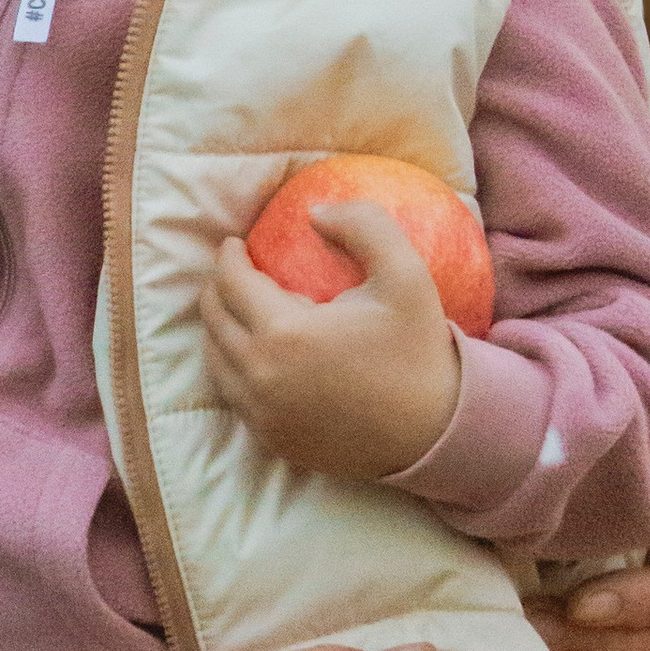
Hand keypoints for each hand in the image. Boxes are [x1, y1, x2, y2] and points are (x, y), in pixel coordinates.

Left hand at [201, 201, 463, 481]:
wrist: (436, 433)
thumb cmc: (419, 350)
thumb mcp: (406, 275)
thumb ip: (364, 226)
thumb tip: (314, 211)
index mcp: (284, 333)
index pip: (231, 282)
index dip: (229, 256)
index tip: (236, 243)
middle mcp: (259, 376)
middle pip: (214, 319)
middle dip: (217, 288)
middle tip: (235, 272)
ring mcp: (260, 414)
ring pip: (215, 360)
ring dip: (221, 328)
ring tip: (240, 309)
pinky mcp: (270, 439)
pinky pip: (233, 395)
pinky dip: (234, 368)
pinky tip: (256, 355)